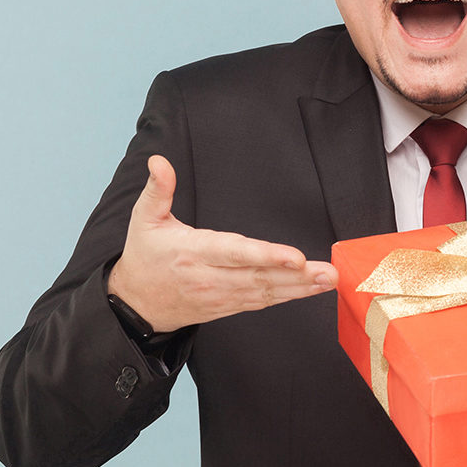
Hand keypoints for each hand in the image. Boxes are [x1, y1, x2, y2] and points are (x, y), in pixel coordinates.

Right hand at [107, 155, 337, 332]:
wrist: (137, 304)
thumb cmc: (145, 257)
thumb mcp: (144, 219)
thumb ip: (157, 189)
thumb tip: (159, 160)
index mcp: (193, 252)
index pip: (234, 253)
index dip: (266, 256)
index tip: (295, 257)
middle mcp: (211, 277)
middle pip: (259, 277)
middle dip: (297, 275)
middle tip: (329, 272)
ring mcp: (222, 296)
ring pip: (266, 292)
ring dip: (300, 287)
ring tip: (329, 280)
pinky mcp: (228, 306)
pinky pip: (262, 302)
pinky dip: (288, 296)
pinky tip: (311, 290)